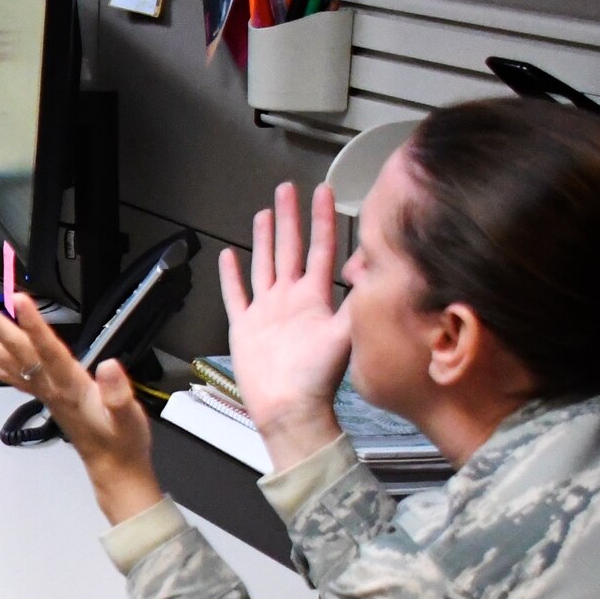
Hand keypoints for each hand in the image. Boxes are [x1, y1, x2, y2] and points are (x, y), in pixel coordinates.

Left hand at [0, 289, 163, 524]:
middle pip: (17, 350)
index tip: (18, 299)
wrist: (112, 466)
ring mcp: (42, 391)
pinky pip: (7, 375)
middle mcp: (49, 386)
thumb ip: (118, 394)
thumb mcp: (129, 419)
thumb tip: (109, 366)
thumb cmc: (122, 441)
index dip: (33, 325)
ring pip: (5, 362)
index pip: (48, 350)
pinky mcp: (41, 394)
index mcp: (71, 387)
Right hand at [218, 182, 350, 468]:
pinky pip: (236, 295)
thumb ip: (358, 298)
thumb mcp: (345, 333)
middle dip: (289, 217)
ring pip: (264, 265)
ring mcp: (267, 312)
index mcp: (314, 299)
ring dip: (264, 239)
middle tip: (287, 189)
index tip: (324, 191)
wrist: (290, 410)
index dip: (323, 219)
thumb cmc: (319, 380)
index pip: (320, 248)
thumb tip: (369, 263)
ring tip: (264, 213)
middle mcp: (291, 300)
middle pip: (289, 248)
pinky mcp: (245, 327)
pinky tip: (230, 257)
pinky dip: (231, 276)